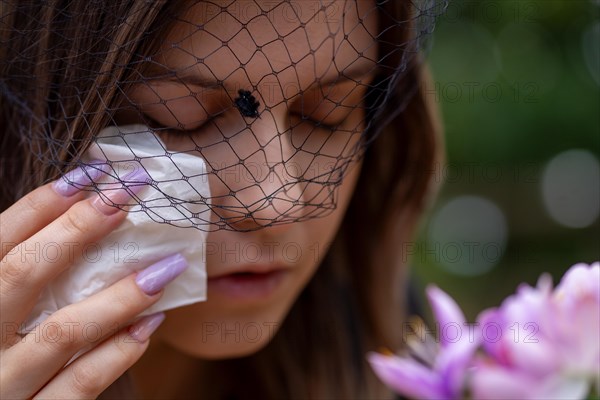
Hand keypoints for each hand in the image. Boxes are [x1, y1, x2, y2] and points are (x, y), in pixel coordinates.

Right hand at [0, 165, 185, 398]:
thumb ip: (23, 274)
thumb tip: (83, 219)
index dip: (41, 204)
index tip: (92, 174)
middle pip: (23, 274)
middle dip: (78, 228)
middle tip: (130, 193)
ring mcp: (4, 384)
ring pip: (63, 332)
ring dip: (120, 295)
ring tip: (166, 266)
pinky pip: (80, 385)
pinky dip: (118, 353)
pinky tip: (150, 325)